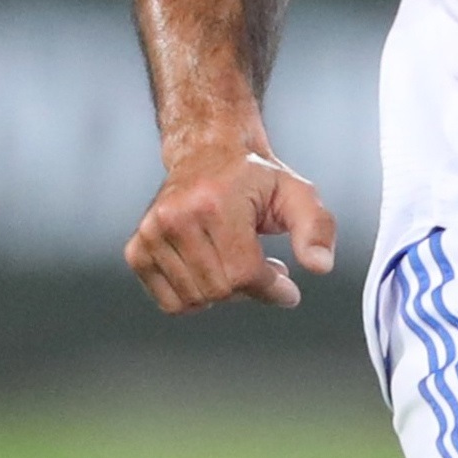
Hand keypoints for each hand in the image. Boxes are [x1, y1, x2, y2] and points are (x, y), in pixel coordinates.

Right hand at [127, 148, 337, 313]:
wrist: (208, 155)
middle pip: (220, 290)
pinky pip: (171, 302)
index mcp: (214, 203)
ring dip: (225, 293)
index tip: (286, 288)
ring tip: (237, 264)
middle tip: (264, 269)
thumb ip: (317, 229)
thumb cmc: (254, 177)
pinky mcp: (137, 250)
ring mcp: (151, 235)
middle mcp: (175, 218)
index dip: (272, 289)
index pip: (243, 274)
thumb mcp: (298, 194)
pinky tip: (212, 273)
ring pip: (196, 300)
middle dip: (251, 289)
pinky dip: (197, 297)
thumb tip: (320, 265)